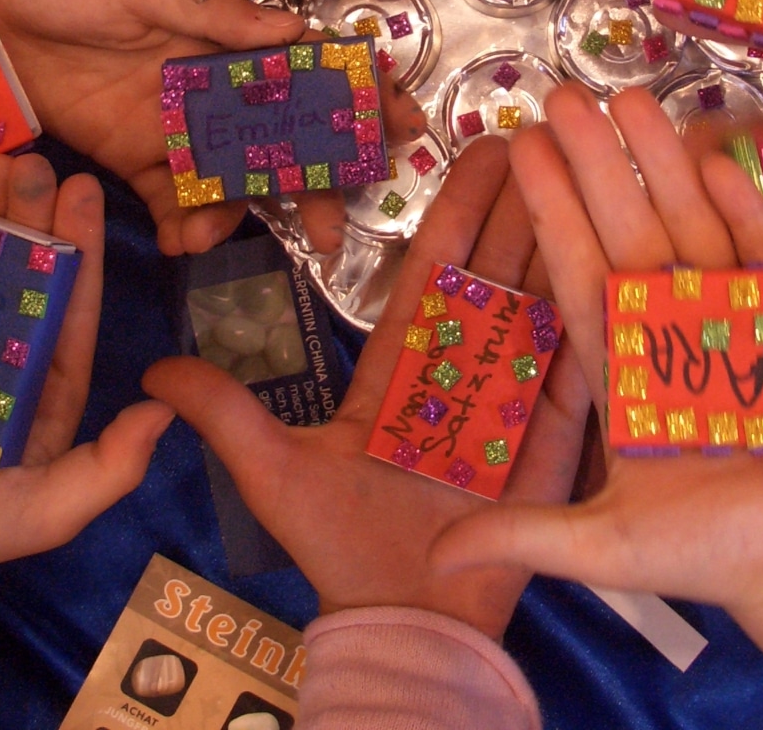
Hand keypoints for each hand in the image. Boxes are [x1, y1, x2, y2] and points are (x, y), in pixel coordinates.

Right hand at [0, 154, 174, 729]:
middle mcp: (10, 353)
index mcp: (52, 382)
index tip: (87, 191)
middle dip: (35, 212)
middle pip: (28, 268)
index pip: (73, 302)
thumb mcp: (51, 508)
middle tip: (38, 154)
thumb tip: (164, 412)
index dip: (81, 246)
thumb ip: (108, 465)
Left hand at [143, 137, 587, 634]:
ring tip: (582, 183)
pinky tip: (612, 275)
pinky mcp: (549, 449)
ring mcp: (509, 409)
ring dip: (559, 248)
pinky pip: (575, 384)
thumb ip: (220, 413)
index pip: (431, 274)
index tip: (475, 154)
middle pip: (492, 277)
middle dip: (515, 209)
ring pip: (538, 311)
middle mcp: (461, 378)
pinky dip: (593, 333)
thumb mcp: (271, 469)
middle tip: (540, 140)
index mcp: (402, 372)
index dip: (454, 214)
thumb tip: (150, 373)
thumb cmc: (336, 546)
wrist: (399, 621)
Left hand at [432, 84, 762, 726]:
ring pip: (689, 227)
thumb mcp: (604, 547)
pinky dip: (746, 213)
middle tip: (561, 96)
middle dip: (595, 165)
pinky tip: (716, 162)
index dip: (548, 212)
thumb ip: (525, 537)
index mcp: (620, 370)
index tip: (518, 150)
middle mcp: (669, 335)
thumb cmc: (710, 559)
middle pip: (625, 233)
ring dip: (662, 165)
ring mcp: (733, 325)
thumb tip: (435, 561)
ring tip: (630, 99)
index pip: (574, 274)